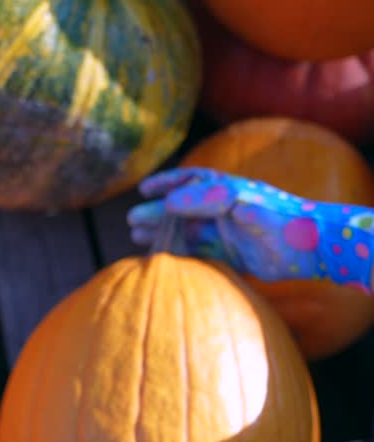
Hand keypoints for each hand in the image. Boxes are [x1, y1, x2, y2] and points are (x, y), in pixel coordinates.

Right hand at [127, 167, 373, 289]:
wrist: (309, 248)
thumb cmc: (279, 218)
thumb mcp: (241, 202)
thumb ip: (207, 199)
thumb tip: (171, 201)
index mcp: (227, 190)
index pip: (190, 183)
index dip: (166, 184)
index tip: (143, 191)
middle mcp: (224, 210)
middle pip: (182, 210)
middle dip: (157, 214)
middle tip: (133, 222)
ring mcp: (227, 233)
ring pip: (187, 233)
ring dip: (164, 234)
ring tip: (139, 238)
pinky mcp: (231, 257)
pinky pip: (199, 254)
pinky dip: (180, 256)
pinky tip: (163, 259)